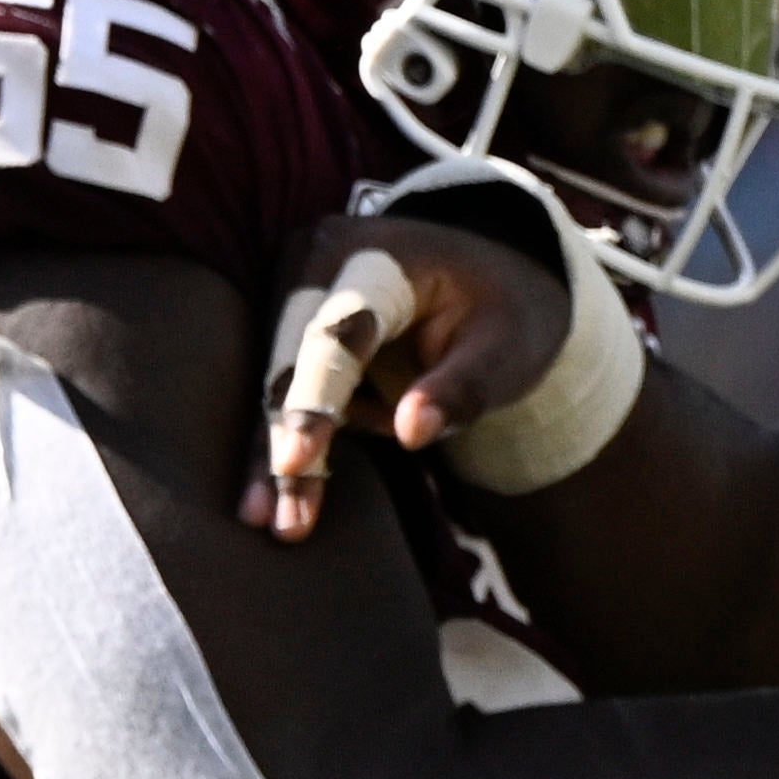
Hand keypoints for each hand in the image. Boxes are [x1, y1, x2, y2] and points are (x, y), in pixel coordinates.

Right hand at [248, 210, 578, 536]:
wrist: (488, 276)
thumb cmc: (503, 311)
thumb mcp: (509, 344)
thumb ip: (464, 386)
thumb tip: (412, 434)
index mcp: (376, 257)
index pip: (338, 334)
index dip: (313, 399)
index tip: (295, 461)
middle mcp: (316, 267)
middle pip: (287, 364)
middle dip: (282, 441)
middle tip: (279, 520)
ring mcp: (291, 296)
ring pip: (270, 385)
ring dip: (270, 455)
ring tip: (270, 521)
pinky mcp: (285, 332)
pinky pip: (277, 394)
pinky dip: (280, 445)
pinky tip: (269, 502)